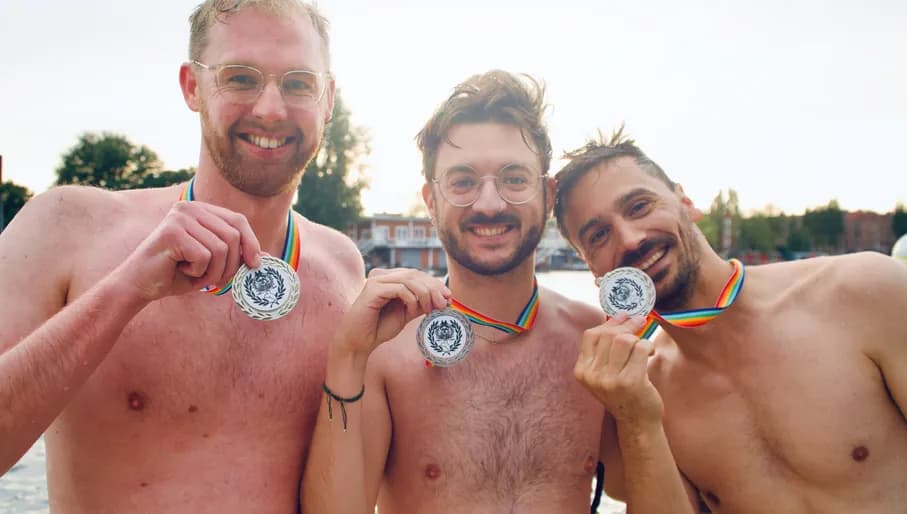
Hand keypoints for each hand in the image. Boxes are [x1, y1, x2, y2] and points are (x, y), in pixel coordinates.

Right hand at [114, 201, 260, 301]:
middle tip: (214, 280)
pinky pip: (204, 257)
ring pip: (220, 249)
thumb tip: (268, 257)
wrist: (140, 286)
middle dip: (231, 265)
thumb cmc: (176, 274)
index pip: (238, 220)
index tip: (255, 264)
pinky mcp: (172, 232)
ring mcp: (179, 217)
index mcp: (200, 210)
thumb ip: (236, 255)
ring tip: (195, 275)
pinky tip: (181, 271)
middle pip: (233, 235)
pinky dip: (198, 273)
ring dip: (213, 272)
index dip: (251, 242)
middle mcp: (190, 207)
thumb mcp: (212, 263)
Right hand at [334, 268, 450, 356]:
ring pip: (409, 279)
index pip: (417, 274)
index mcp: (389, 278)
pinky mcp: (372, 289)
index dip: (435, 284)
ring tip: (430, 309)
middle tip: (445, 303)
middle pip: (415, 274)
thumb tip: (444, 298)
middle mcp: (382, 275)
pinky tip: (411, 312)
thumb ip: (421, 303)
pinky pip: (399, 289)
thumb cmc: (379, 327)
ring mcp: (376, 280)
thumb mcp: (406, 313)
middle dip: (433, 288)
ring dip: (425, 294)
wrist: (358, 342)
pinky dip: (410, 299)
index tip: (449, 297)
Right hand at [574, 313, 662, 425]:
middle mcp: (593, 376)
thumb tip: (617, 317)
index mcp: (582, 371)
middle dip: (627, 325)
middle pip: (609, 335)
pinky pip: (641, 349)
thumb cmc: (623, 394)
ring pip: (625, 340)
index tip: (622, 316)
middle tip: (640, 321)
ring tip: (644, 345)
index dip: (608, 323)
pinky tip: (650, 353)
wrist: (637, 422)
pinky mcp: (631, 382)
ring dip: (638, 338)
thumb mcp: (603, 373)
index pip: (591, 336)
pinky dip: (649, 346)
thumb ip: (604, 350)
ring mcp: (611, 380)